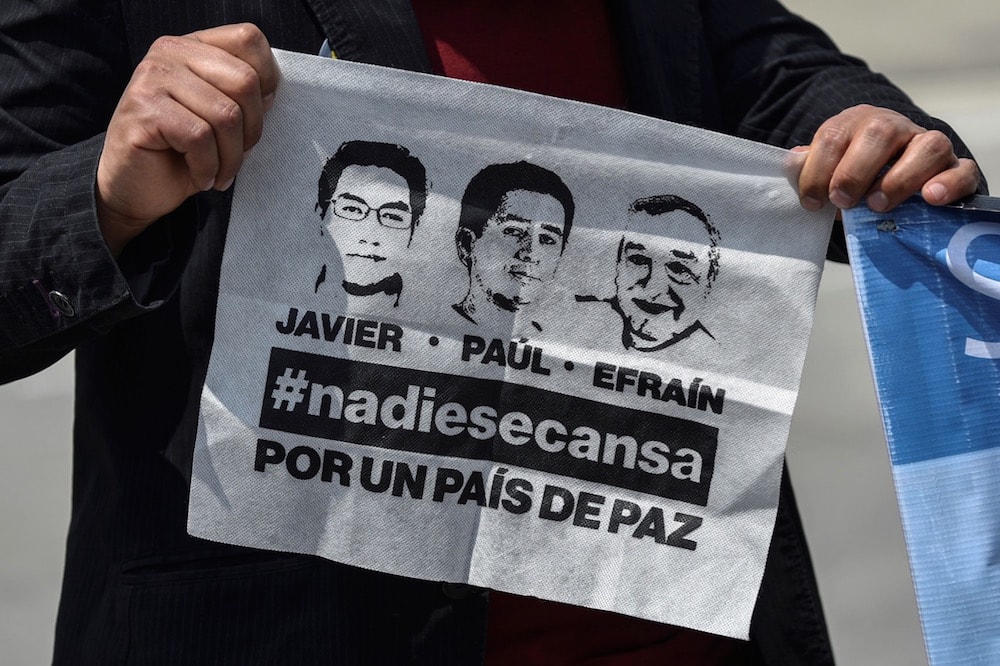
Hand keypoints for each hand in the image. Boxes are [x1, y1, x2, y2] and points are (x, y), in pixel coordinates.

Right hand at [96, 23, 278, 255]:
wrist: (133, 187)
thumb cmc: (181, 155)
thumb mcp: (220, 122)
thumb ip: (243, 100)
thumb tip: (271, 94)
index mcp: (193, 47)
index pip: (248, 40)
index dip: (268, 80)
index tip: (257, 116)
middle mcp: (169, 52)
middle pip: (245, 81)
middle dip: (252, 130)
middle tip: (238, 156)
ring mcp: (152, 78)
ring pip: (226, 115)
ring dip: (231, 157)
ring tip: (220, 173)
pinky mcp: (143, 109)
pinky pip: (200, 137)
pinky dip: (208, 166)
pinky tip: (201, 177)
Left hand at [794, 104, 979, 213]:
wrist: (893, 175)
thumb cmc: (851, 176)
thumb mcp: (826, 169)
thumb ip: (808, 167)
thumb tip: (793, 162)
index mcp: (855, 124)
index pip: (833, 137)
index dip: (818, 171)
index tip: (813, 202)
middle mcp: (894, 127)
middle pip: (879, 134)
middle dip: (854, 171)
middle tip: (843, 201)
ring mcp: (928, 144)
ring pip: (927, 146)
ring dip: (899, 178)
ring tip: (878, 205)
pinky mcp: (955, 167)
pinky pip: (962, 169)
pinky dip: (948, 183)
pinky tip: (929, 198)